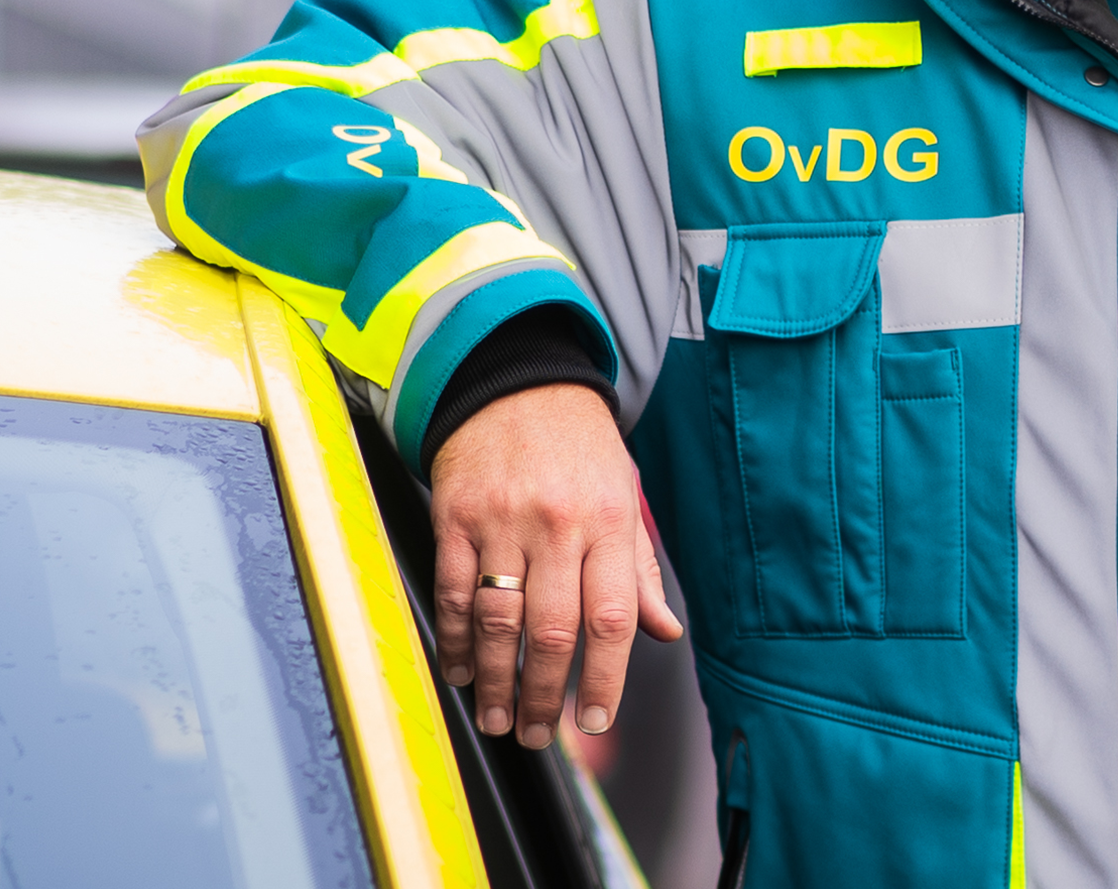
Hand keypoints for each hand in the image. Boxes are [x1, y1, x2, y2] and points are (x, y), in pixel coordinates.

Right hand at [429, 383, 683, 746]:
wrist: (519, 382)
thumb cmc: (579, 448)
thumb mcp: (624, 498)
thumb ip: (640, 571)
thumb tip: (665, 633)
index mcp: (608, 523)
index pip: (612, 617)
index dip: (605, 678)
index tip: (596, 721)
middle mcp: (557, 524)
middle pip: (551, 630)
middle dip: (544, 695)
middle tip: (538, 735)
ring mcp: (502, 521)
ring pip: (497, 619)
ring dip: (496, 679)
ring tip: (498, 717)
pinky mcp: (455, 516)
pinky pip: (452, 590)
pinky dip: (454, 639)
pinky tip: (461, 669)